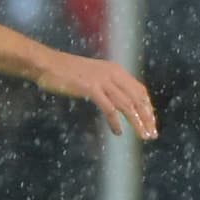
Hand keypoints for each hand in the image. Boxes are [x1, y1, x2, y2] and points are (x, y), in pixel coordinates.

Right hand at [36, 51, 156, 139]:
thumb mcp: (92, 74)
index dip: (147, 106)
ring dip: (136, 122)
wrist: (47, 64)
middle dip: (147, 117)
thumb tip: (116, 99)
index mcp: (115, 70)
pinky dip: (115, 121)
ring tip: (142, 135)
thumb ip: (106, 84)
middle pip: (137, 98)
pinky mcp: (91, 89)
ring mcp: (102, 81)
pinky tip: (118, 132)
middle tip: (152, 133)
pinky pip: (109, 108)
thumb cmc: (65, 71)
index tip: (150, 121)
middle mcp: (112, 74)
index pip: (139, 90)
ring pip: (126, 104)